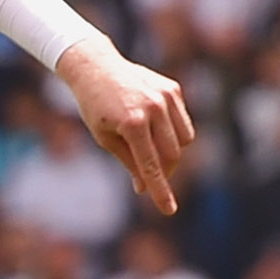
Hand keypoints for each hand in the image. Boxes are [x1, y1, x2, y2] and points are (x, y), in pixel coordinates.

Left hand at [57, 38, 192, 216]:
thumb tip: (144, 187)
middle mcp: (154, 109)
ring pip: (185, 139)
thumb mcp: (105, 138)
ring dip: (171, 152)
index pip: (151, 166)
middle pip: (172, 155)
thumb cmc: (95, 107)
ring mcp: (167, 97)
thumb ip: (129, 161)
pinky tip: (154, 127)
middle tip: (149, 179)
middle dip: (164, 172)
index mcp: (132, 124)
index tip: (168, 210)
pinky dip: (173, 132)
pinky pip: (183, 121)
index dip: (160, 190)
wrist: (97, 68)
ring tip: (149, 149)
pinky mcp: (174, 89)